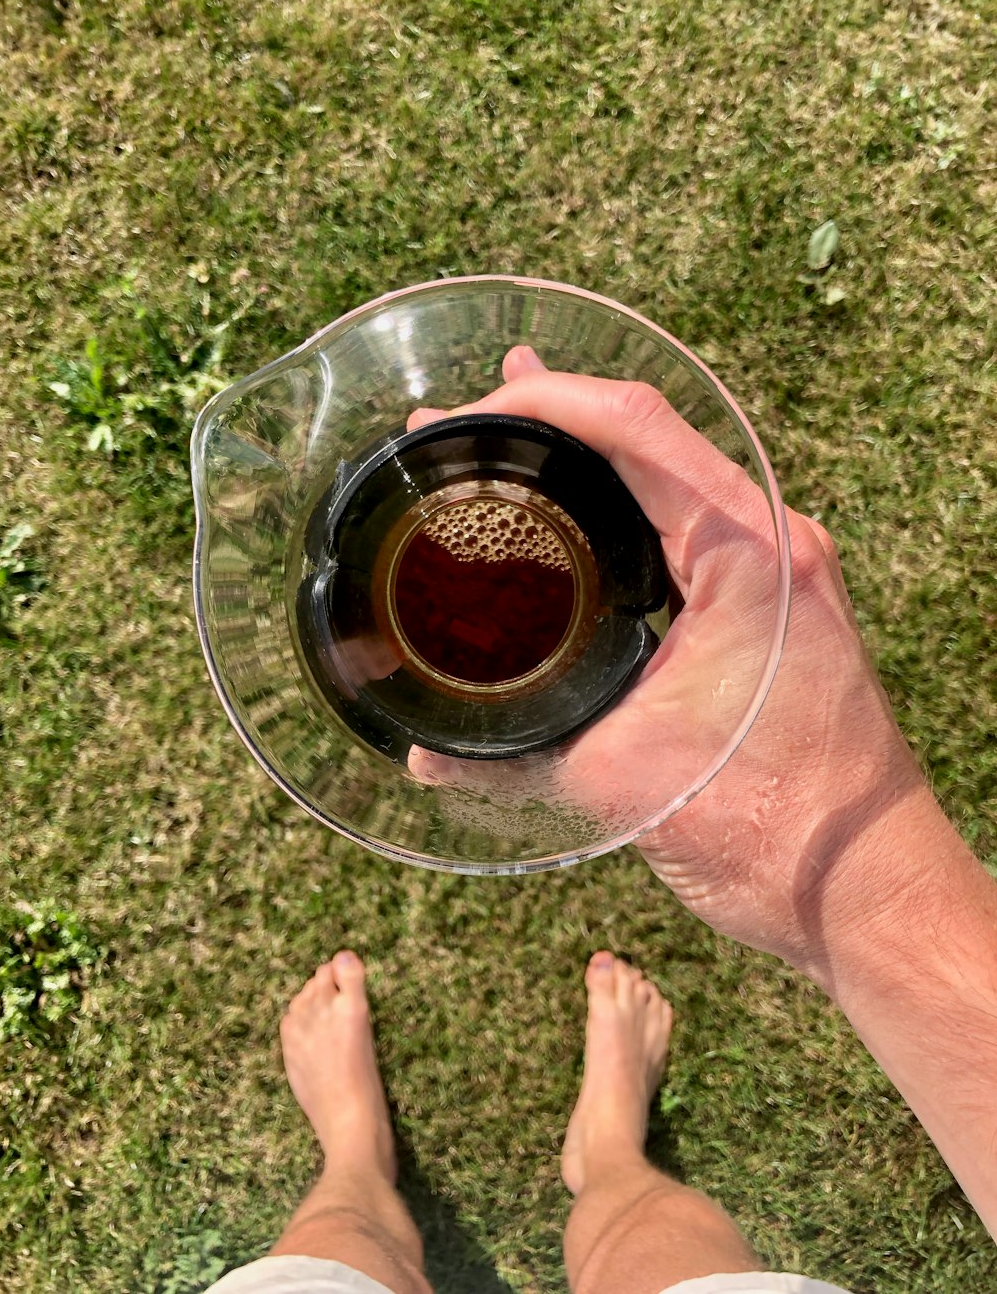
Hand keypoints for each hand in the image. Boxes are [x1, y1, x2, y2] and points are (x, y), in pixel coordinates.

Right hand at [409, 349, 928, 977]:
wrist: (865, 891)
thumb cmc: (777, 830)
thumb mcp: (622, 778)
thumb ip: (513, 754)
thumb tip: (428, 753)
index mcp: (750, 552)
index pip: (635, 428)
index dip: (540, 402)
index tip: (462, 419)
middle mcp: (772, 542)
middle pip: (644, 439)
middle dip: (542, 423)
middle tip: (449, 425)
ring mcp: (775, 571)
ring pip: (663, 480)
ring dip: (578, 461)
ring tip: (494, 435)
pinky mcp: (766, 608)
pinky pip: (680, 532)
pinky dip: (616, 512)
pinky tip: (568, 510)